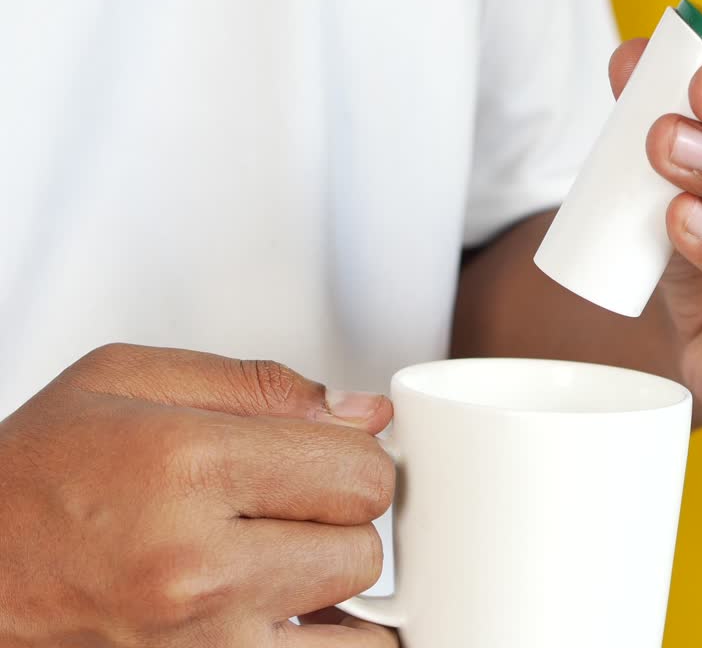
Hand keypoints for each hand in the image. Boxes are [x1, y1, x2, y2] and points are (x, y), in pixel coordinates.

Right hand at [0, 344, 399, 646]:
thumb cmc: (34, 479)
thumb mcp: (128, 381)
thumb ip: (260, 385)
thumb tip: (366, 414)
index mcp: (187, 468)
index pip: (361, 472)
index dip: (352, 458)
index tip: (323, 459)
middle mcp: (198, 568)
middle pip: (365, 547)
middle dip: (336, 524)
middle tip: (281, 511)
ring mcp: (205, 647)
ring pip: (360, 624)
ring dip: (330, 591)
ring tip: (276, 563)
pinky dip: (320, 642)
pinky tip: (278, 610)